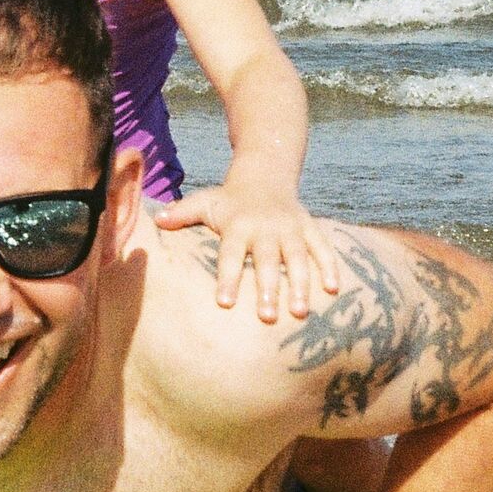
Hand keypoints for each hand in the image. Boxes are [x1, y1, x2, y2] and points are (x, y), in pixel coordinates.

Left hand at [154, 181, 340, 321]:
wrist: (265, 174)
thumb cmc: (230, 199)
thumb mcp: (205, 201)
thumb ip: (183, 213)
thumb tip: (157, 219)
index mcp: (239, 225)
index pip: (231, 254)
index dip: (228, 278)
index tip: (224, 303)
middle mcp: (266, 228)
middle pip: (267, 261)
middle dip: (268, 288)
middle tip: (268, 317)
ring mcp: (291, 228)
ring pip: (298, 258)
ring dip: (301, 285)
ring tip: (301, 312)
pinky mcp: (309, 228)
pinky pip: (323, 248)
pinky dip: (330, 266)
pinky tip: (335, 290)